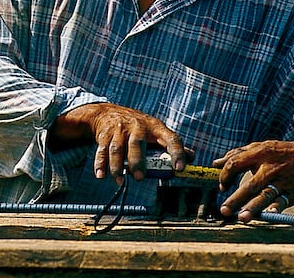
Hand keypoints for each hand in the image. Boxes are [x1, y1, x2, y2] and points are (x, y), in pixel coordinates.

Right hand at [53, 102, 190, 182]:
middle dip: (137, 161)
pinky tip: (101, 175)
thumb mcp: (156, 131)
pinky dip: (100, 164)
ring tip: (120, 180)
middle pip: (137, 143)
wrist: (107, 112)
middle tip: (139, 178)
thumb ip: (171, 144)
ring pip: (117, 149)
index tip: (179, 169)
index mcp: (155, 127)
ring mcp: (119, 130)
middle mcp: (137, 126)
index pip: (171, 138)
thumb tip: (192, 157)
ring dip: (117, 166)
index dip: (177, 152)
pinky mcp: (104, 134)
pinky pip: (101, 150)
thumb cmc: (138, 127)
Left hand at [213, 133, 293, 221]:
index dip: (225, 175)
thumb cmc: (278, 152)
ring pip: (266, 195)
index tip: (221, 186)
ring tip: (242, 218)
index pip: (236, 163)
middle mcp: (270, 168)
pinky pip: (284, 201)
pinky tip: (270, 215)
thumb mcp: (258, 147)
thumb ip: (236, 155)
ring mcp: (283, 181)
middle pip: (250, 184)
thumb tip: (214, 164)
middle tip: (224, 210)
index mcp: (259, 154)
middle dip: (236, 198)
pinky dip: (277, 208)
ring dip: (253, 207)